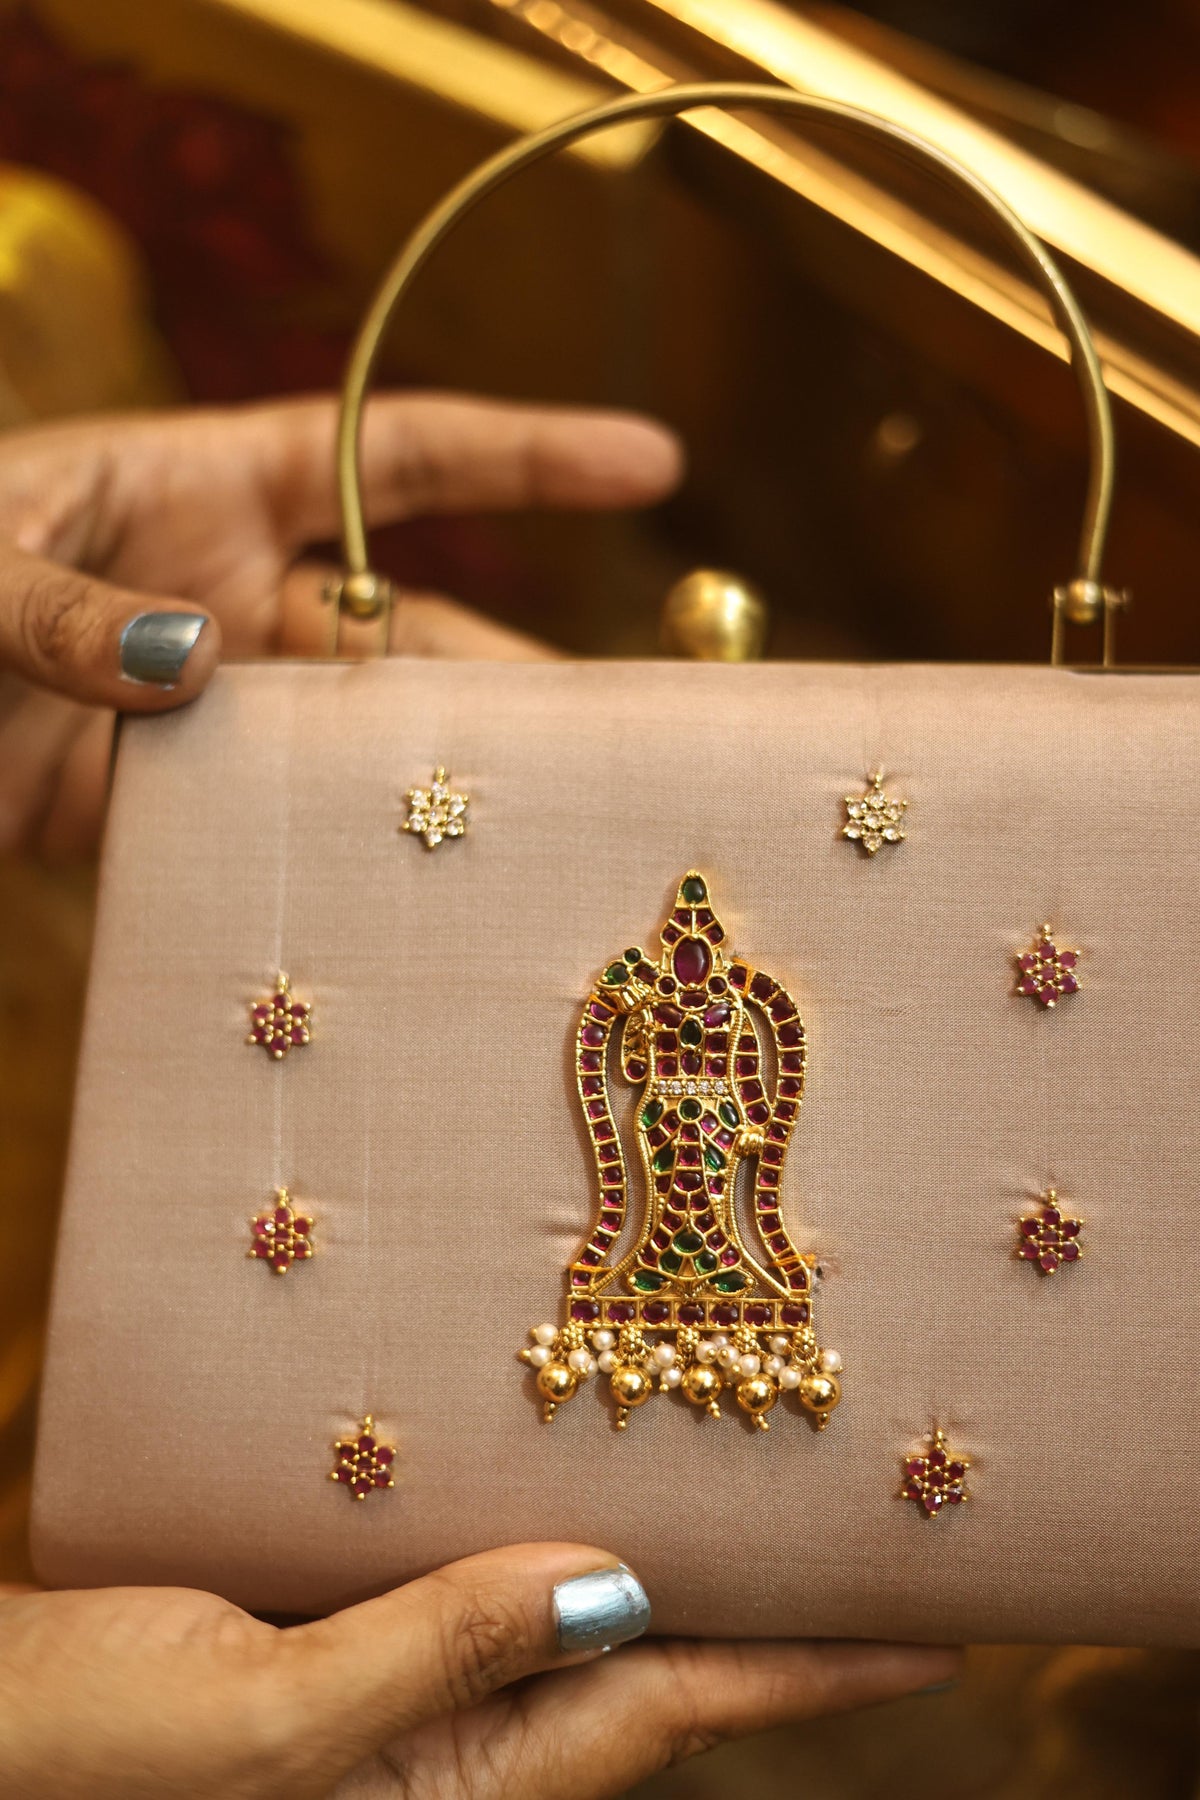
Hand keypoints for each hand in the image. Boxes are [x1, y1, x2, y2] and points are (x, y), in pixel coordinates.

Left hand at [0, 394, 681, 857]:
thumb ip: (63, 606)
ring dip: (428, 797)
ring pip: (350, 753)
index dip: (530, 460)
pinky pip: (261, 837)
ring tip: (536, 847)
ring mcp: (192, 709)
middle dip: (519, 680)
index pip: (396, 461)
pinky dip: (321, 874)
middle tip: (635, 738)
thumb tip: (188, 663)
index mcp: (196, 487)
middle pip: (408, 636)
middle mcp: (218, 598)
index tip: (653, 466)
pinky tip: (391, 918)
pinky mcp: (146, 808)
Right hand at [0, 1547, 960, 1797]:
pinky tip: (563, 1454)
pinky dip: (541, 1517)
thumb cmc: (90, 1757)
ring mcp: (403, 1686)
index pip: (675, 1712)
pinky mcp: (348, 1625)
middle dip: (763, 1610)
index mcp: (458, 1790)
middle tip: (864, 1533)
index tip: (939, 1634)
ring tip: (751, 1479)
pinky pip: (480, 1571)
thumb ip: (441, 1654)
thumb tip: (611, 1587)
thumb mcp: (268, 1718)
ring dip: (663, 1551)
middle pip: (645, 1666)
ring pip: (567, 1608)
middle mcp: (452, 1744)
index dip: (815, 1675)